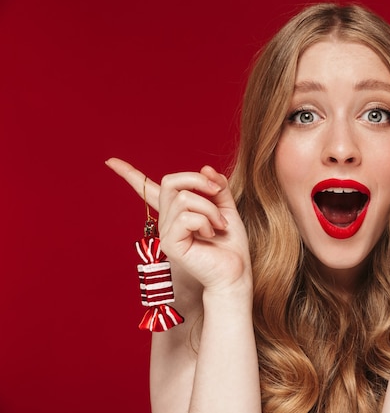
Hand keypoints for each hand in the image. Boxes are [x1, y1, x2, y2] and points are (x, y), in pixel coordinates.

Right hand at [106, 157, 251, 294]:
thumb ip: (216, 187)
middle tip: (216, 191)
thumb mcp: (226, 208)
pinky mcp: (170, 243)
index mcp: (177, 213)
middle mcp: (167, 221)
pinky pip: (186, 216)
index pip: (149, 190)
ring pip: (183, 198)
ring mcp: (166, 232)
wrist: (235, 272)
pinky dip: (205, 220)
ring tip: (219, 225)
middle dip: (198, 180)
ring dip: (209, 207)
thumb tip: (205, 168)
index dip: (129, 174)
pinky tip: (210, 234)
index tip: (111, 161)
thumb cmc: (231, 245)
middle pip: (170, 181)